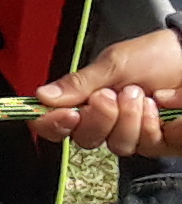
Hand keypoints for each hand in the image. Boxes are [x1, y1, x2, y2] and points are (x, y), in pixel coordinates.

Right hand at [31, 30, 181, 151]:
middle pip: (86, 140)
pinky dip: (154, 125)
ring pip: (119, 146)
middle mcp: (107, 123)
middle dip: (101, 117)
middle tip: (113, 94)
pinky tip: (160, 106)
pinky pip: (150, 146)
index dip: (53, 125)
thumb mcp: (113, 64)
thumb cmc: (153, 57)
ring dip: (131, 119)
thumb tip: (42, 96)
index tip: (69, 114)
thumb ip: (79, 83)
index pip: (54, 125)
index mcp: (86, 102)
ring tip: (143, 94)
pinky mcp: (160, 142)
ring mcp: (134, 134)